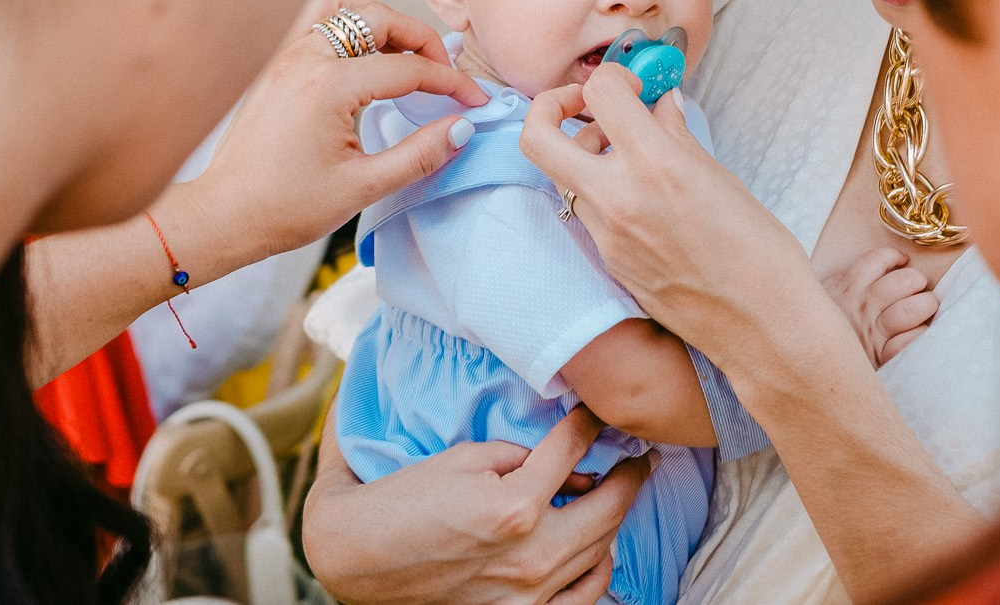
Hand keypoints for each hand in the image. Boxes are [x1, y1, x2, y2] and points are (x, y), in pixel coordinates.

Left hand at [27, 0, 487, 382]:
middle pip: (379, 19)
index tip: (475, 101)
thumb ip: (420, 154)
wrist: (223, 214)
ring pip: (341, 5)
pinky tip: (358, 52)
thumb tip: (462, 127)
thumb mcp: (363, 188)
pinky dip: (343, 21)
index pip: (408, 69)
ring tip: (401, 52)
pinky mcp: (272, 61)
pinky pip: (312, 17)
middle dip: (421, 41)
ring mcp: (284, 54)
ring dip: (378, 19)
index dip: (451, 82)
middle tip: (443, 74)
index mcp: (329, 87)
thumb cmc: (286, 208)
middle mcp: (305, 57)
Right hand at [304, 408, 648, 604]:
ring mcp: (528, 595)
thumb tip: (571, 461)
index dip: (590, 424)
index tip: (599, 412)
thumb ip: (522, 455)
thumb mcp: (461, 458)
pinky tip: (598, 546)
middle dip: (632, 475)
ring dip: (616, 518)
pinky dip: (598, 566)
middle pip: (608, 507)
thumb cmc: (404, 501)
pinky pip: (583, 595)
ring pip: (602, 550)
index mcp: (514, 507)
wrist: (357, 560)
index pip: (573, 451)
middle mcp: (530, 556)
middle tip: (642, 456)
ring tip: (618, 493)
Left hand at [517, 64, 824, 365]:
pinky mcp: (608, 262)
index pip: (600, 93)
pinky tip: (638, 193)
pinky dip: (600, 190)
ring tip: (622, 150)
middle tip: (584, 105)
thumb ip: (678, 136)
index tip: (630, 85)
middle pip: (538, 137)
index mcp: (656, 165)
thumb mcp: (721, 178)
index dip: (612, 77)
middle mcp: (619, 198)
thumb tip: (661, 105)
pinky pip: (586, 212)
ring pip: (560, 176)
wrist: (761, 324)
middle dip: (550, 108)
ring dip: (579, 152)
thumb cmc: (759, 252)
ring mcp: (607, 234)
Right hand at [819, 247, 938, 367]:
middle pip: (901, 282)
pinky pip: (907, 342)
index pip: (876, 260)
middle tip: (918, 286)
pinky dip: (918, 335)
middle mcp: (860, 307)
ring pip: (909, 310)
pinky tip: (918, 333)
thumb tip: (873, 269)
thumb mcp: (822, 299)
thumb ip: (842, 285)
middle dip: (916, 280)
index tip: (902, 261)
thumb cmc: (818, 331)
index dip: (894, 257)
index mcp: (844, 288)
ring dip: (924, 306)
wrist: (805, 366)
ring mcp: (870, 333)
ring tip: (925, 307)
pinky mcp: (878, 358)